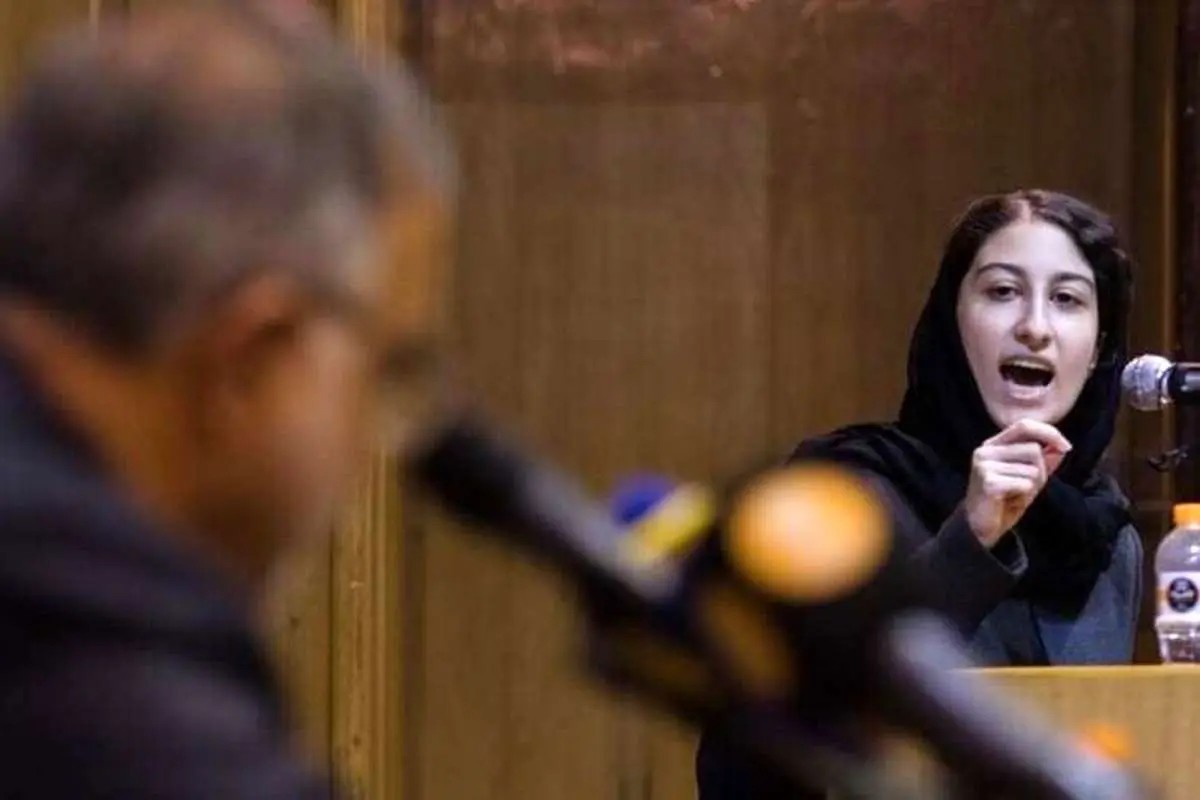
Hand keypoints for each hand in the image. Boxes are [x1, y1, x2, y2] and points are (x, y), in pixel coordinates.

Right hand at [964, 419, 1070, 547]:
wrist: (982, 527)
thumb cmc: (1006, 499)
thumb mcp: (1030, 477)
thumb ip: (1045, 460)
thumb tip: (1061, 446)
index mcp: (994, 444)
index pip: (1024, 425)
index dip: (1049, 432)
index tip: (1066, 447)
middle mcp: (985, 450)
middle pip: (1033, 449)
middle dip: (1041, 470)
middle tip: (1026, 487)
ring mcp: (984, 465)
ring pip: (1032, 469)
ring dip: (1032, 486)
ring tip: (1015, 494)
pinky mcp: (988, 482)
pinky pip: (1025, 484)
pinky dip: (1024, 496)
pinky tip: (1009, 501)